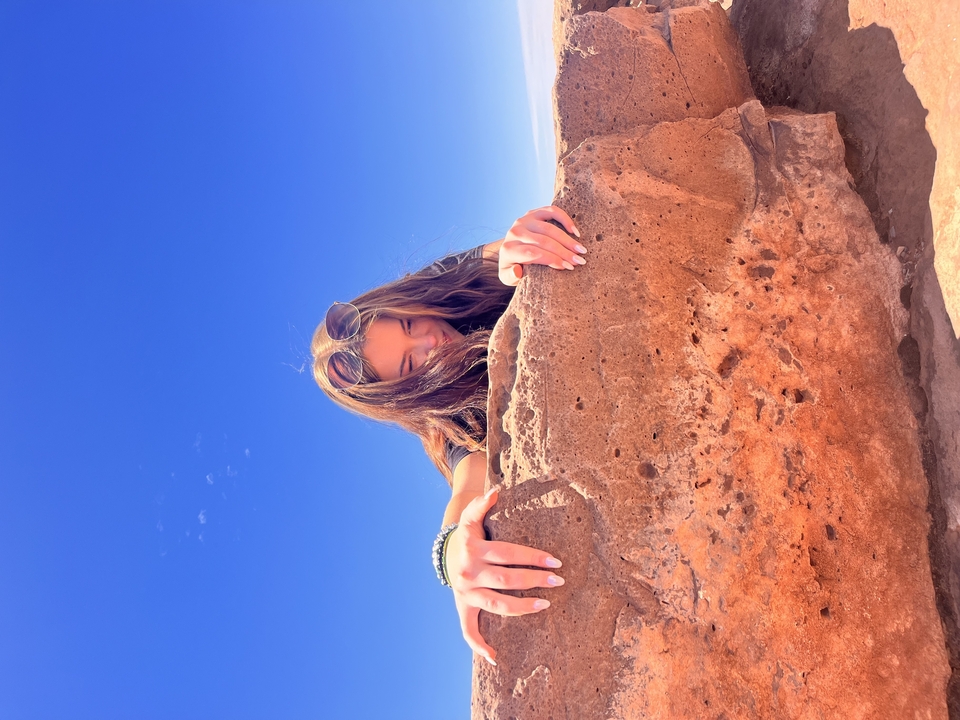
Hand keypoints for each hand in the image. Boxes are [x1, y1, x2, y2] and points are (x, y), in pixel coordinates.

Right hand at [445, 486, 563, 665]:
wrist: (444, 552)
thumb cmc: (468, 535)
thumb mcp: (471, 518)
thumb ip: (481, 504)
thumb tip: (496, 492)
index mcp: (474, 549)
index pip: (509, 554)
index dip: (533, 557)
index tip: (556, 562)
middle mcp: (469, 572)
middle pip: (507, 579)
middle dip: (535, 580)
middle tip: (559, 581)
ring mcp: (466, 592)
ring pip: (497, 604)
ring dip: (522, 607)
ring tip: (546, 604)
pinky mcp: (463, 607)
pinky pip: (468, 630)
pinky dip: (479, 646)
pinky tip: (495, 658)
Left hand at [498, 206, 585, 285]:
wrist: (509, 251)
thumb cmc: (513, 267)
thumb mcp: (507, 276)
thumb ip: (510, 276)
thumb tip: (517, 271)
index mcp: (509, 249)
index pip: (532, 253)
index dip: (551, 260)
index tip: (568, 267)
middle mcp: (515, 233)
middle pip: (543, 241)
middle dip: (564, 252)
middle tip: (579, 261)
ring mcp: (524, 221)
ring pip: (549, 228)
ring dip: (567, 240)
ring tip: (581, 250)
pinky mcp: (533, 213)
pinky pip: (551, 211)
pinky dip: (564, 219)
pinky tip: (574, 231)